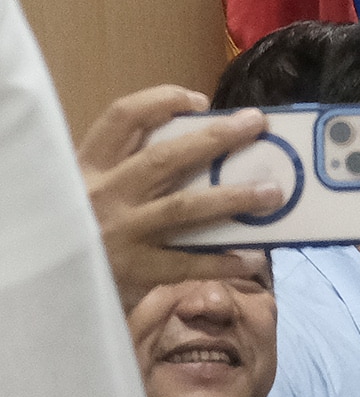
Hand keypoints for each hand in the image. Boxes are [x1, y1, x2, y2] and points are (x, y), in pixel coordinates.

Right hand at [76, 87, 284, 309]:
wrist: (50, 296)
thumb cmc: (87, 232)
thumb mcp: (95, 193)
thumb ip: (135, 172)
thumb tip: (207, 148)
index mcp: (89, 168)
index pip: (121, 120)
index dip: (161, 102)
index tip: (199, 99)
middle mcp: (101, 195)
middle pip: (163, 159)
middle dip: (215, 139)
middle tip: (257, 125)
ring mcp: (116, 233)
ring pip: (182, 208)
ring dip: (232, 198)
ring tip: (272, 193)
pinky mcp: (131, 271)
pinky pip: (187, 263)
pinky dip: (223, 260)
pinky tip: (253, 258)